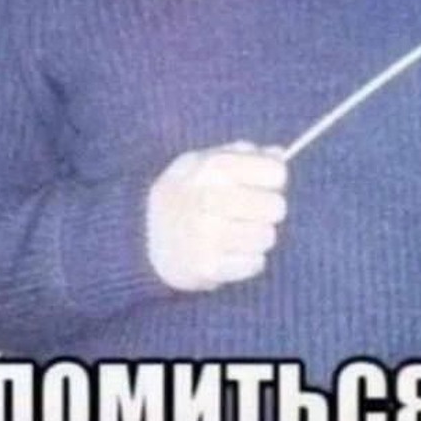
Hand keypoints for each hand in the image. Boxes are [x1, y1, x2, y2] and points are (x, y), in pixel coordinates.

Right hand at [146, 140, 287, 290]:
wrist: (140, 235)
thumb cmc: (185, 191)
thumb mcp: (205, 160)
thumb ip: (242, 154)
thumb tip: (279, 154)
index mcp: (212, 167)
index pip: (275, 172)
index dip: (275, 178)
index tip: (266, 182)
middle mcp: (208, 198)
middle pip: (276, 207)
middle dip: (269, 209)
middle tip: (253, 210)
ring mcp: (206, 235)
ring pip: (267, 237)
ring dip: (259, 236)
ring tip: (240, 231)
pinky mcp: (206, 267)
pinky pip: (255, 264)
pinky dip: (248, 259)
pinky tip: (231, 250)